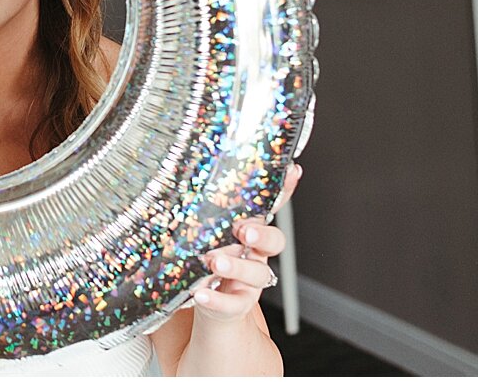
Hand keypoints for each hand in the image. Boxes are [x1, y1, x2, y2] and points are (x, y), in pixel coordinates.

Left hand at [191, 163, 301, 321]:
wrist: (206, 302)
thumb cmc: (206, 258)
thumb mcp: (207, 231)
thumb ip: (205, 213)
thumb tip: (186, 176)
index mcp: (250, 231)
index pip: (271, 208)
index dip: (285, 190)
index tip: (291, 171)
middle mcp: (256, 255)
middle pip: (274, 242)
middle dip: (263, 234)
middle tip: (244, 231)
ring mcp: (250, 282)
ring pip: (256, 274)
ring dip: (236, 266)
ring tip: (214, 262)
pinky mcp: (237, 305)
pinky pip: (230, 304)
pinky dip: (216, 300)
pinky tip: (201, 294)